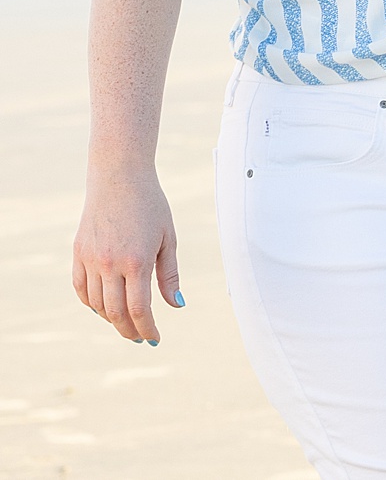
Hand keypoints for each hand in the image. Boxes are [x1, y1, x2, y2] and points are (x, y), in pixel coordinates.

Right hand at [72, 169, 183, 342]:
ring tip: (126, 322)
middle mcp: (109, 264)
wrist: (119, 178)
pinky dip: (92, 303)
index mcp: (136, 261)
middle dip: (129, 330)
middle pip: (115, 312)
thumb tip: (176, 305)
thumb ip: (169, 275)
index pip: (139, 309)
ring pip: (96, 304)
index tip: (154, 338)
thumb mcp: (167, 239)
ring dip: (111, 318)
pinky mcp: (78, 253)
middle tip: (140, 338)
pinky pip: (81, 289)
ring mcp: (90, 259)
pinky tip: (105, 306)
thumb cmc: (150, 206)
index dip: (147, 329)